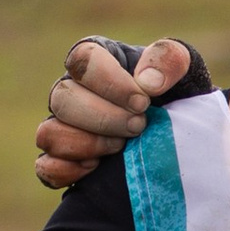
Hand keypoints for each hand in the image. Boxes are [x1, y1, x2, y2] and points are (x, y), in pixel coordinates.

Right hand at [34, 35, 193, 189]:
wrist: (179, 137)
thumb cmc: (176, 97)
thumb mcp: (184, 69)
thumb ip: (169, 60)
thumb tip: (147, 82)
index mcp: (96, 60)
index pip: (82, 60)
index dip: (109, 82)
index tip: (142, 102)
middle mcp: (72, 91)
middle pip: (62, 99)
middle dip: (103, 118)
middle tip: (138, 127)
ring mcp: (62, 126)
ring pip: (48, 133)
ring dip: (86, 143)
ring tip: (120, 148)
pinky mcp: (62, 160)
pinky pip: (45, 167)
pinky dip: (67, 170)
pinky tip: (97, 167)